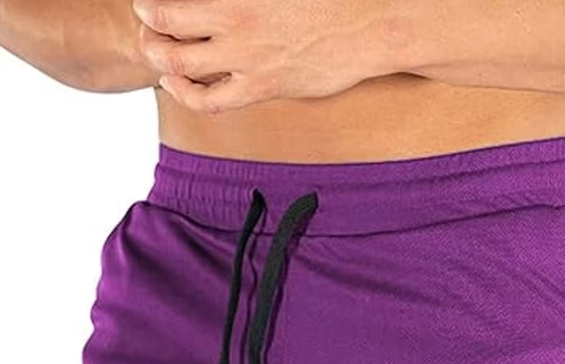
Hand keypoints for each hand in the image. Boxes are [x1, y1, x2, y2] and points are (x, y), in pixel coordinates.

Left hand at [133, 0, 413, 112]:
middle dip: (147, 26)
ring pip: (180, 63)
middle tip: (145, 25)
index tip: (147, 2)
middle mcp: (235, 20)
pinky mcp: (262, 87)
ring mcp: (247, 57)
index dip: (151, 2)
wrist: (367, 29)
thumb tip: (223, 4)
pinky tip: (178, 84)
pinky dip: (185, 93)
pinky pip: (210, 100)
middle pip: (166, 26)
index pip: (173, 0)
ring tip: (156, 54)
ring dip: (158, 58)